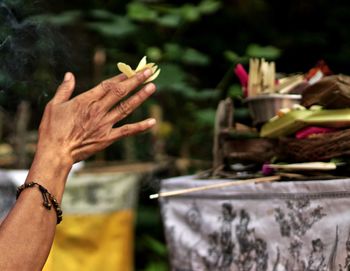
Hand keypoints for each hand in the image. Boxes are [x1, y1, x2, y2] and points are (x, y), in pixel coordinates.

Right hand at [36, 69, 155, 165]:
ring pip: (126, 107)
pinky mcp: (108, 138)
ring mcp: (105, 124)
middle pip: (120, 92)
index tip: (130, 70)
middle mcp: (98, 110)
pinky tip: (152, 121)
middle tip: (148, 71)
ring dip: (140, 97)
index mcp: (86, 100)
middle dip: (135, 80)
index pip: (108, 85)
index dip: (121, 76)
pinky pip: (127, 131)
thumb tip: (70, 74)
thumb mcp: (54, 105)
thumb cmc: (52, 129)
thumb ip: (64, 89)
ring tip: (152, 87)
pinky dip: (141, 127)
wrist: (56, 152)